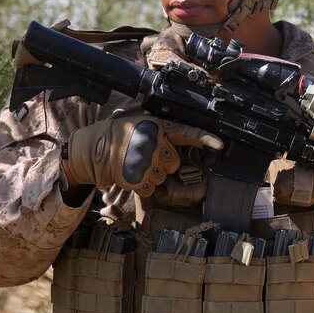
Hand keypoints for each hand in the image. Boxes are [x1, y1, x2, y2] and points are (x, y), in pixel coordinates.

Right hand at [66, 111, 221, 196]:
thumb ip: (162, 131)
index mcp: (157, 127)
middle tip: (145, 155)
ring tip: (135, 164)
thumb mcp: (141, 124)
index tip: (220, 145)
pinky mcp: (138, 179)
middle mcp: (153, 144)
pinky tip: (132, 174)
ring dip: (152, 174)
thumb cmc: (118, 135)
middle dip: (164, 162)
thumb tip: (182, 140)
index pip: (186, 132)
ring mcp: (145, 162)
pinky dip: (144, 185)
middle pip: (174, 162)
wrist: (93, 149)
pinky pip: (152, 188)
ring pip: (163, 176)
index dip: (205, 138)